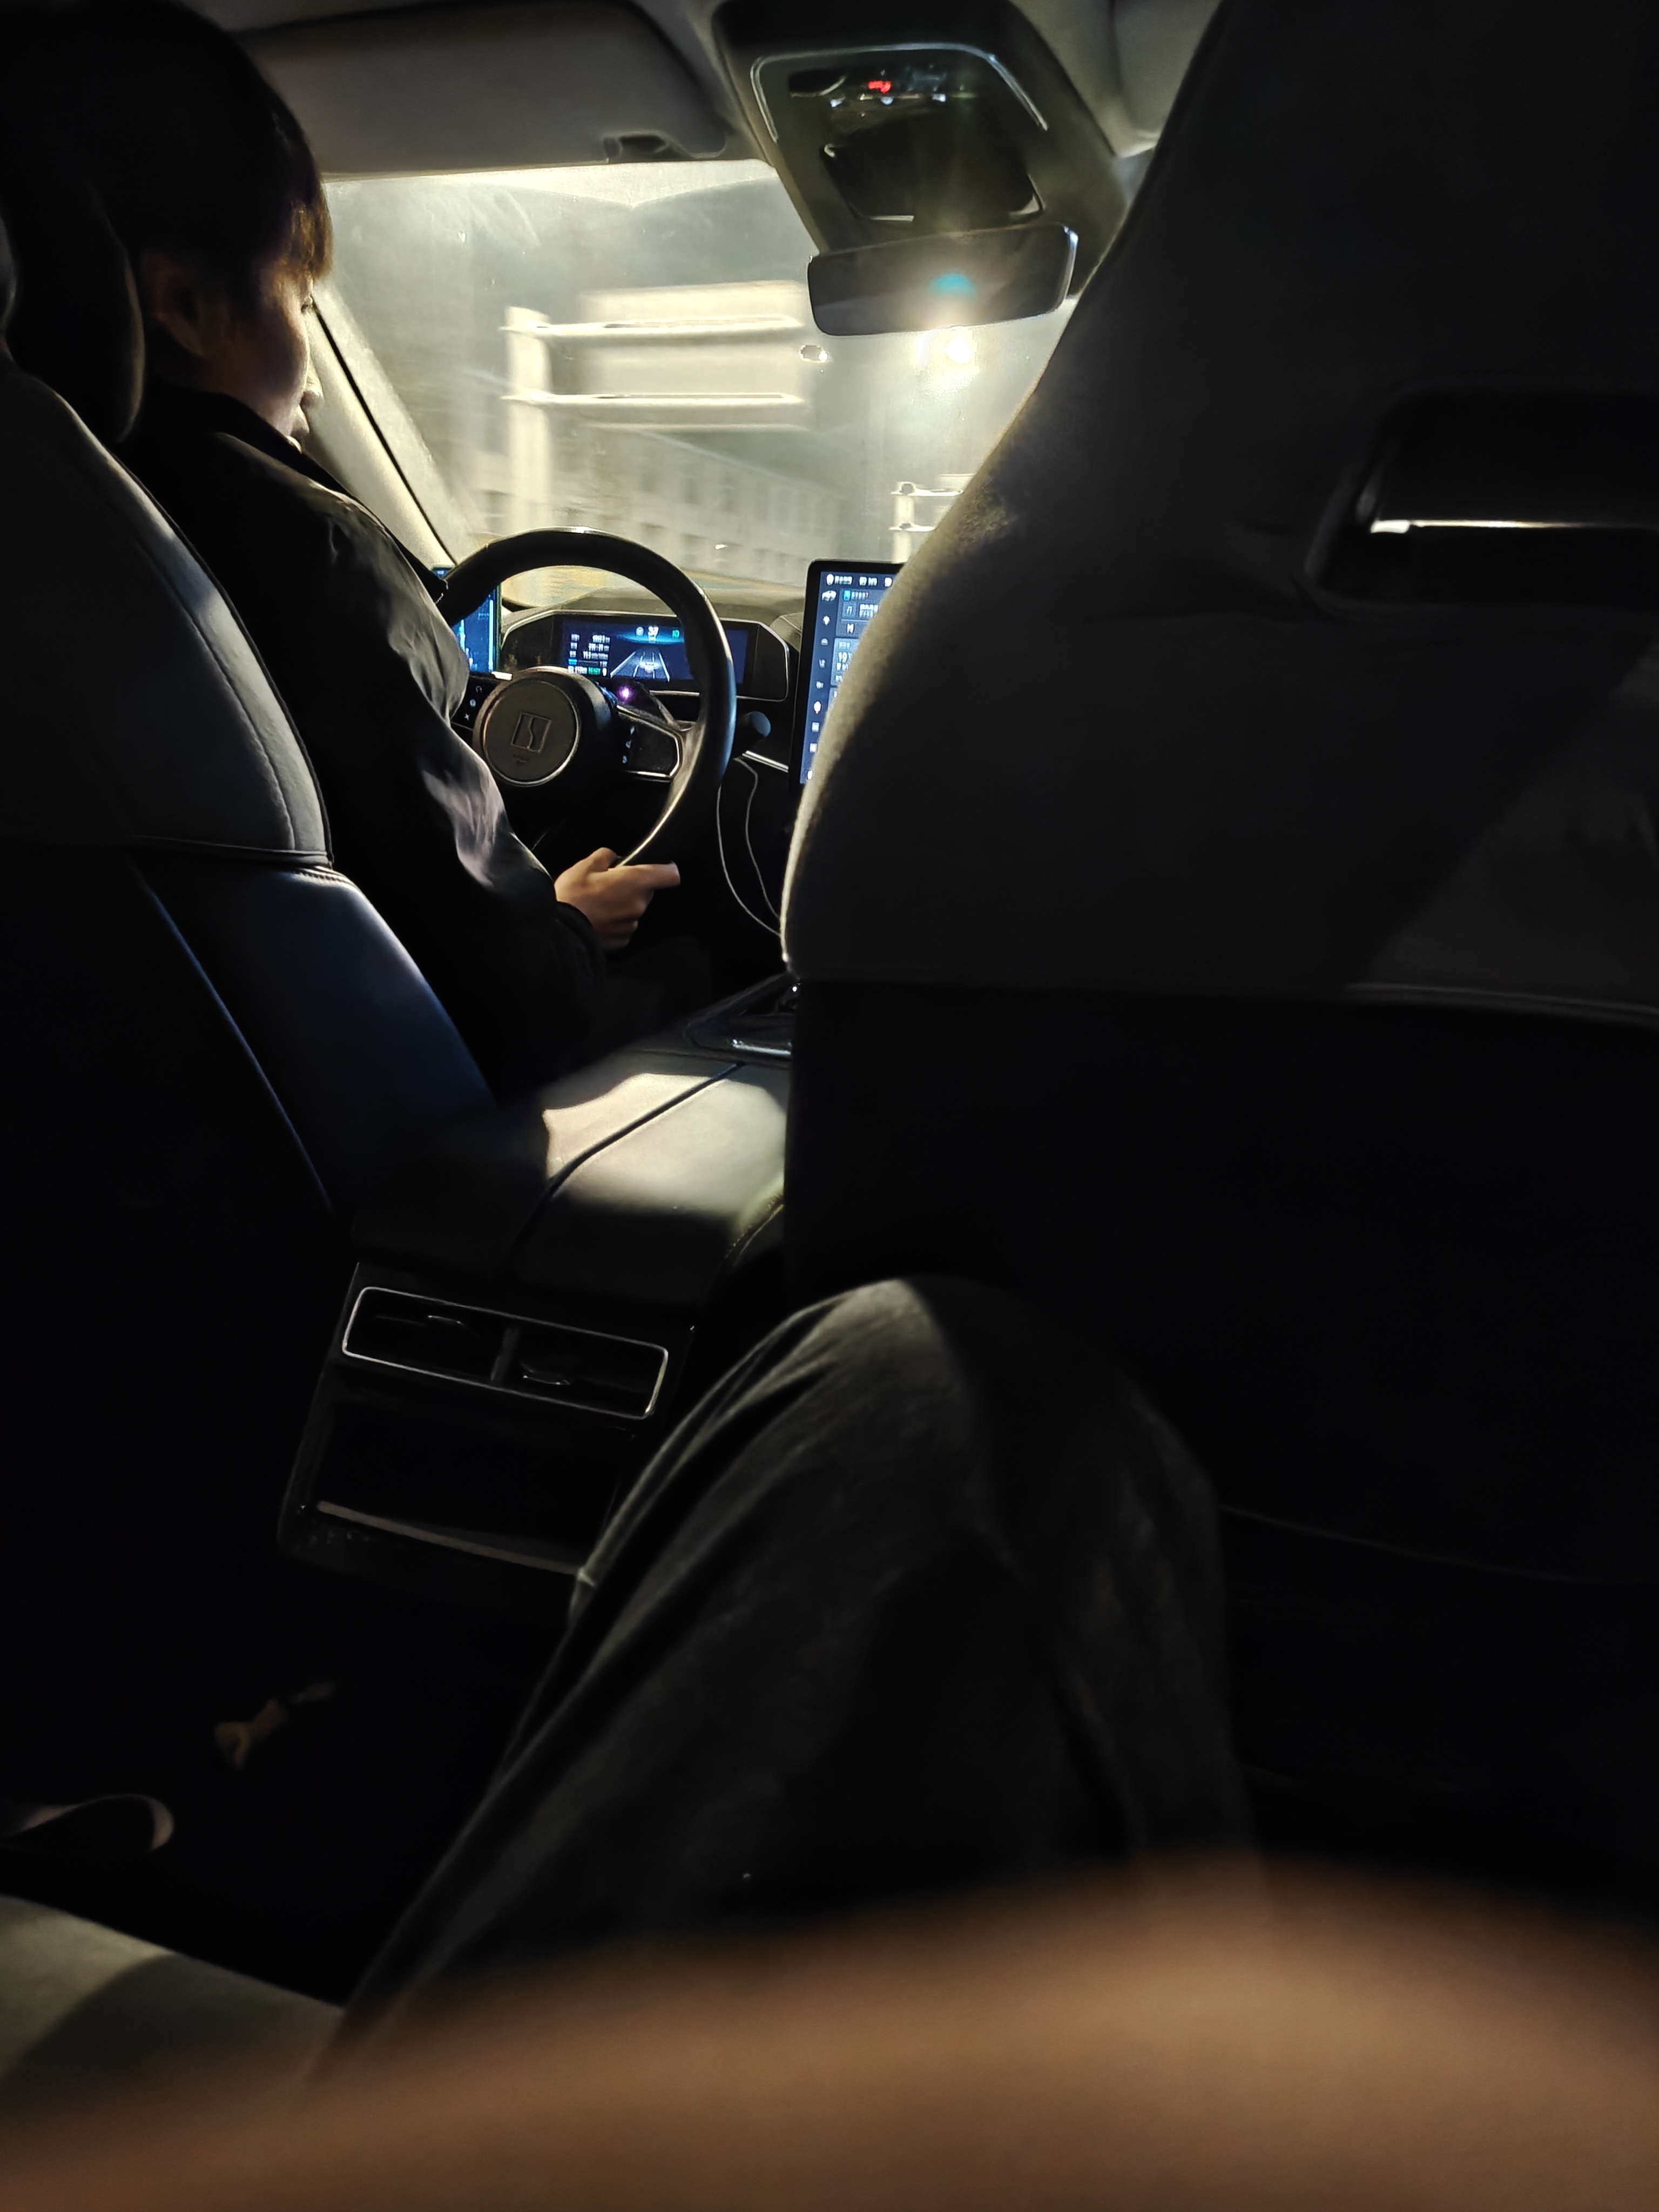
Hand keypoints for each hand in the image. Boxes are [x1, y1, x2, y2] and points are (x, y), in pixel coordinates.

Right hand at [554, 847, 680, 952]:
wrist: (560, 931)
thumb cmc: (572, 896)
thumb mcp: (584, 866)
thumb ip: (605, 856)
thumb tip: (612, 857)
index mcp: (635, 882)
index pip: (670, 875)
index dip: (666, 869)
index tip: (658, 867)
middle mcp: (639, 905)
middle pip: (647, 891)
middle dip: (633, 887)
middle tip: (609, 885)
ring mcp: (632, 924)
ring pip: (634, 909)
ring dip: (623, 905)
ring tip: (599, 904)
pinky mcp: (623, 940)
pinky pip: (624, 926)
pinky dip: (615, 922)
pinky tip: (598, 918)